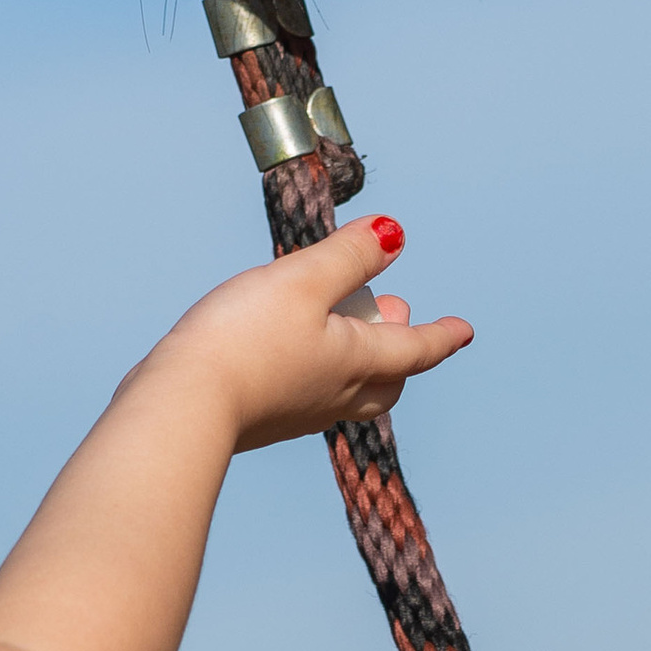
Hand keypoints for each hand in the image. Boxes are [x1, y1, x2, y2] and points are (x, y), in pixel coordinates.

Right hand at [151, 214, 471, 450]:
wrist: (186, 406)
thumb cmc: (245, 339)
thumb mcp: (303, 281)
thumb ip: (349, 257)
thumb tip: (394, 234)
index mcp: (357, 362)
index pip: (415, 349)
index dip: (441, 334)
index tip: (464, 330)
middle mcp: (337, 394)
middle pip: (387, 377)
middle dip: (398, 346)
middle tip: (392, 313)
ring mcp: (301, 411)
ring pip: (352, 388)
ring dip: (359, 355)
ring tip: (340, 323)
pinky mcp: (266, 416)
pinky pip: (313, 392)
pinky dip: (320, 366)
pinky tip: (291, 348)